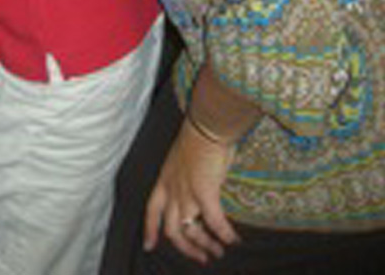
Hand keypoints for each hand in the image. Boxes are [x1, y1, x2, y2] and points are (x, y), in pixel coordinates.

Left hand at [143, 118, 238, 263]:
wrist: (206, 126)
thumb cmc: (198, 136)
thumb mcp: (182, 160)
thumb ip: (186, 178)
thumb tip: (201, 187)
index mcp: (164, 180)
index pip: (151, 210)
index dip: (150, 230)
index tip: (150, 246)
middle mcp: (172, 190)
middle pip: (172, 229)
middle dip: (186, 247)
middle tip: (200, 257)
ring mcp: (186, 194)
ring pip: (190, 231)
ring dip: (205, 245)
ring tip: (218, 252)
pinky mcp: (204, 194)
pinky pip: (215, 223)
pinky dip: (225, 234)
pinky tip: (234, 240)